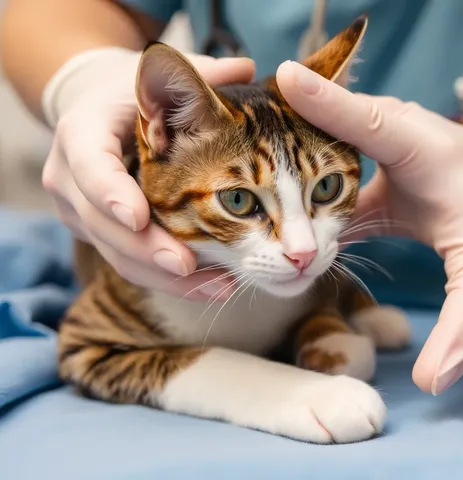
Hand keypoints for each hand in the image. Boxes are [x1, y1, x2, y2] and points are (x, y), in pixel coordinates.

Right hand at [41, 48, 254, 297]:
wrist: (102, 121)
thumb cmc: (135, 98)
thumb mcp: (158, 80)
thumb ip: (197, 76)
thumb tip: (245, 68)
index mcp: (83, 132)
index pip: (89, 165)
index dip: (109, 191)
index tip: (138, 217)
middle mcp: (71, 177)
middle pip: (101, 224)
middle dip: (146, 249)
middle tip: (187, 265)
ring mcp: (82, 212)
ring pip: (117, 255)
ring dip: (166, 277)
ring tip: (220, 285)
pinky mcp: (101, 235)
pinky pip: (132, 264)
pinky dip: (170, 279)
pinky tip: (211, 285)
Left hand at [276, 61, 462, 394]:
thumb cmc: (440, 148)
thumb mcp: (395, 128)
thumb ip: (344, 115)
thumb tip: (288, 77)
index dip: (450, 302)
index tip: (436, 353)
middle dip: (460, 339)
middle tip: (433, 379)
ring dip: (458, 349)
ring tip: (433, 381)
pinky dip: (455, 341)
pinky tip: (435, 369)